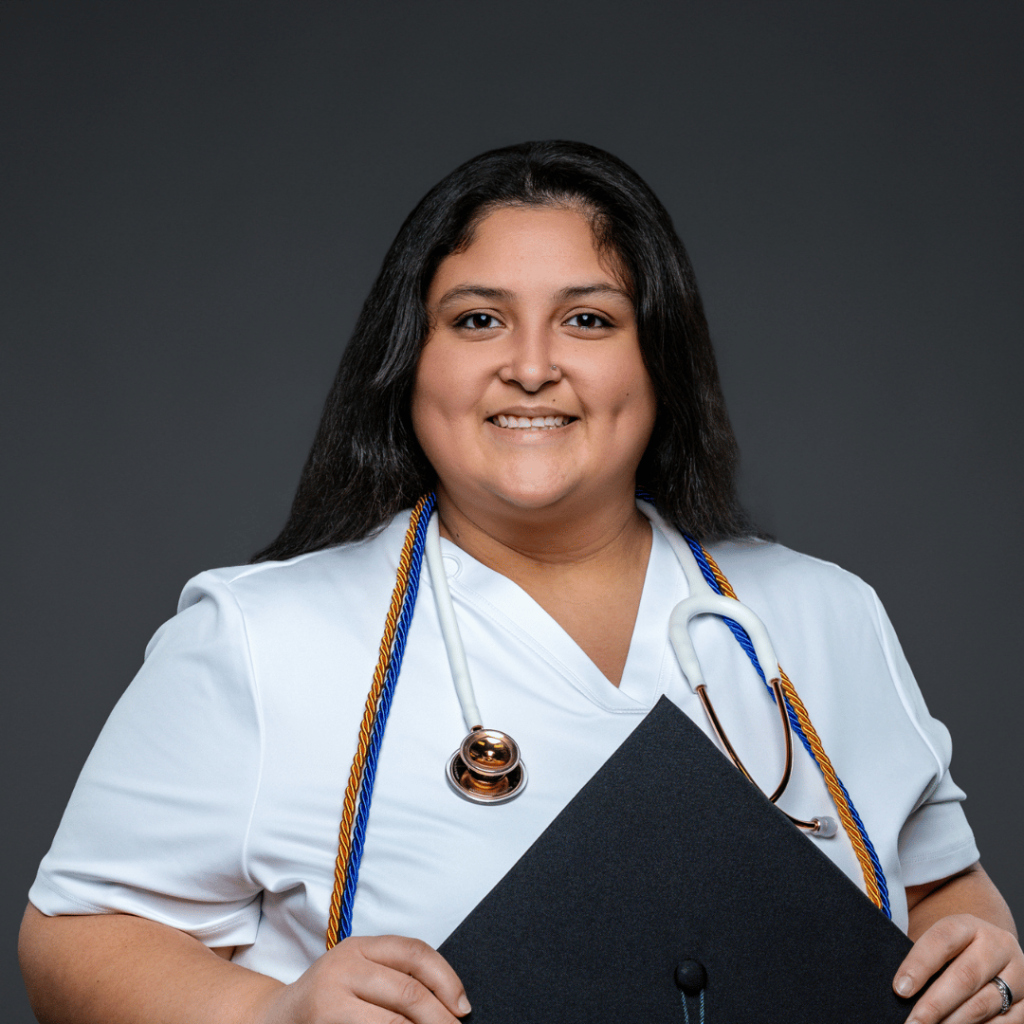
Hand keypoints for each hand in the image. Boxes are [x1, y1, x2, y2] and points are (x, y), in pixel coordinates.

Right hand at [254, 935, 470, 1023]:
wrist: (272, 1021)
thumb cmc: (328, 1002)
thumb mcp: (359, 975)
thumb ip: (394, 979)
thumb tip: (452, 1003)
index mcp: (360, 946)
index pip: (415, 952)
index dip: (446, 979)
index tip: (463, 1007)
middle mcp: (344, 965)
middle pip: (409, 991)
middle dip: (440, 1018)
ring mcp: (330, 997)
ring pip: (393, 1022)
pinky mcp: (324, 1023)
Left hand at [895, 914, 1021, 1022]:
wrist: (993, 954)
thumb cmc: (955, 953)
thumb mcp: (942, 945)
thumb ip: (926, 962)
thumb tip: (902, 990)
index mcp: (969, 925)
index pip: (942, 941)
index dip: (919, 966)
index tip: (900, 990)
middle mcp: (998, 946)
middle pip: (964, 977)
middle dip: (935, 1004)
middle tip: (913, 1023)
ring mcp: (1018, 975)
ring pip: (983, 1004)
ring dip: (955, 1022)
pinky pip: (1005, 1023)